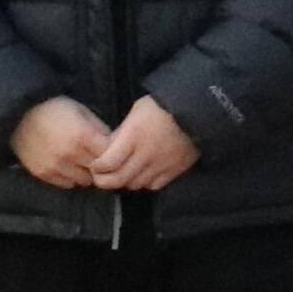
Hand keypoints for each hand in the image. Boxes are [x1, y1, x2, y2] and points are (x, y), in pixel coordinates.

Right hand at [14, 98, 117, 189]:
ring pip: (84, 181)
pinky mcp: (43, 174)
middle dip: (102, 165)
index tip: (112, 150)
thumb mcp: (81, 110)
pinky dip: (71, 177)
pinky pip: (67, 184)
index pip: (111, 155)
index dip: (114, 153)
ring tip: (81, 162)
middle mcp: (70, 154)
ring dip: (86, 173)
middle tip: (97, 158)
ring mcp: (56, 166)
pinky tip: (68, 166)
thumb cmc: (53, 109)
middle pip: (99, 170)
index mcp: (83, 135)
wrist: (17, 116)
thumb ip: (99, 128)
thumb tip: (115, 145)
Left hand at [85, 98, 200, 193]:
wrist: (197, 110)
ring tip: (124, 174)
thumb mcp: (136, 112)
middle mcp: (146, 154)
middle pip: (119, 179)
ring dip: (126, 181)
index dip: (97, 167)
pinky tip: (144, 174)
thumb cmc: (162, 106)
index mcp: (133, 136)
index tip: (94, 164)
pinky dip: (146, 182)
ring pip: (136, 184)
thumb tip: (110, 149)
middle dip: (106, 181)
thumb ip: (123, 133)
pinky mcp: (176, 170)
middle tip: (102, 177)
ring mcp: (162, 164)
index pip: (107, 162)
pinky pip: (155, 185)